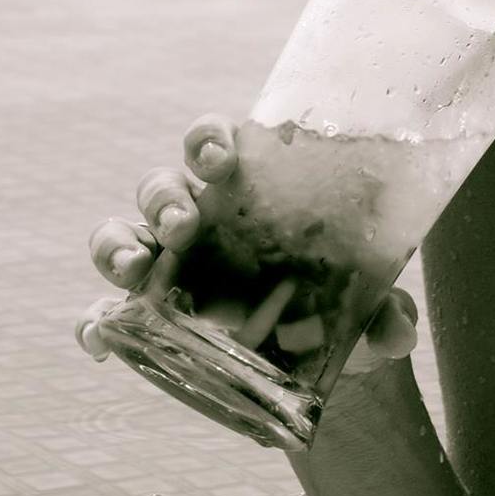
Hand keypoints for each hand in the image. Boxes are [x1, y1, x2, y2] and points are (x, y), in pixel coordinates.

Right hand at [77, 114, 419, 376]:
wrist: (322, 357)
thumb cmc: (340, 300)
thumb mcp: (369, 304)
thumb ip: (385, 313)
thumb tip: (398, 333)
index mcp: (250, 190)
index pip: (216, 142)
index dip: (208, 138)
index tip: (220, 156)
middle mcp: (200, 217)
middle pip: (161, 187)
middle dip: (164, 199)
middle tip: (184, 223)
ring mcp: (167, 263)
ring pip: (120, 233)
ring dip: (116, 245)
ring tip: (133, 268)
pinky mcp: (149, 312)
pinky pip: (105, 312)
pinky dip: (96, 322)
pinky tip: (100, 340)